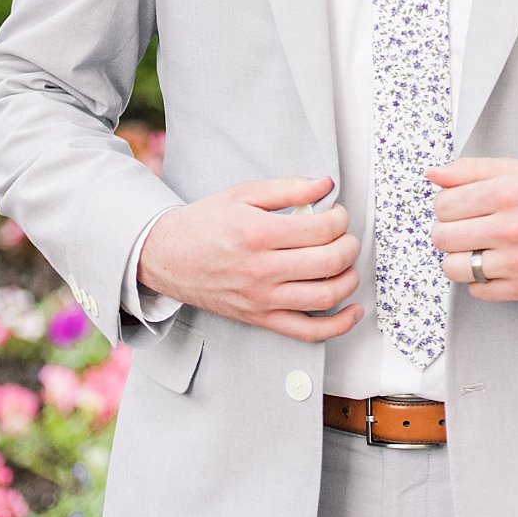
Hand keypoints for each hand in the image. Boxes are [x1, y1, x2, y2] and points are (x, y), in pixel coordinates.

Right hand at [137, 175, 362, 341]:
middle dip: (349, 245)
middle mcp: (261, 269)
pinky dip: (337, 326)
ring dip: (349, 278)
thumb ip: (289, 188)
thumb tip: (326, 185)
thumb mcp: (243, 194)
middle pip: (330, 261)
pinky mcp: (260, 318)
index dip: (340, 218)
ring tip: (346, 263)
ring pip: (325, 296)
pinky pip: (307, 331)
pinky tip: (352, 311)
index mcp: (258, 234)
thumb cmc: (204, 224)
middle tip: (344, 236)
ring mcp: (261, 299)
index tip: (337, 214)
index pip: (322, 229)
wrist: (165, 257)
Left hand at [427, 158, 517, 301]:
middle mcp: (511, 228)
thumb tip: (434, 174)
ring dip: (459, 258)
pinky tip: (495, 264)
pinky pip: (477, 291)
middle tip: (467, 227)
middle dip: (448, 230)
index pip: (443, 204)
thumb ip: (471, 169)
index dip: (446, 205)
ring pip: (453, 268)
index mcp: (507, 193)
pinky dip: (480, 280)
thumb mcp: (517, 169)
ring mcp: (517, 262)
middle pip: (442, 237)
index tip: (458, 207)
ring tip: (478, 248)